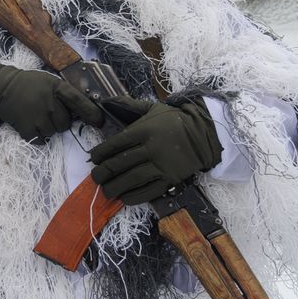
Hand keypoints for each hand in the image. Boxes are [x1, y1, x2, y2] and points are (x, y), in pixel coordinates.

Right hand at [0, 63, 103, 142]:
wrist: (2, 87)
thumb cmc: (30, 85)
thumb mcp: (49, 81)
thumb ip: (66, 94)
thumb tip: (88, 110)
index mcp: (56, 88)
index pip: (78, 101)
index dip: (90, 112)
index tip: (99, 122)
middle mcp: (49, 103)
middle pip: (65, 124)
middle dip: (59, 121)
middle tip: (47, 112)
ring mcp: (38, 117)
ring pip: (53, 132)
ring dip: (47, 128)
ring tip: (36, 116)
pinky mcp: (27, 129)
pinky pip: (41, 140)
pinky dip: (37, 135)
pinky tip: (30, 123)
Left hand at [88, 96, 221, 203]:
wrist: (204, 133)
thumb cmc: (174, 120)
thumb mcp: (152, 108)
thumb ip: (128, 105)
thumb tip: (105, 100)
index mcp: (144, 129)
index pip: (116, 143)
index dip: (101, 153)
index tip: (93, 159)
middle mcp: (151, 148)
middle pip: (121, 162)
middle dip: (104, 172)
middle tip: (95, 178)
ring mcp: (162, 165)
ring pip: (133, 179)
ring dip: (116, 187)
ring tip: (105, 191)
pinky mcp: (171, 179)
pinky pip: (150, 191)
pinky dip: (135, 196)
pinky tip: (124, 198)